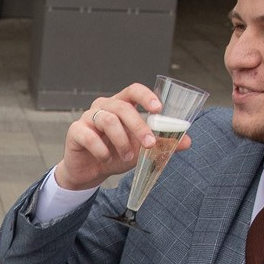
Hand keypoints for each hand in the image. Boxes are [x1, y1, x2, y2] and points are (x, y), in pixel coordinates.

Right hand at [55, 83, 186, 190]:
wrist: (90, 172)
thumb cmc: (116, 154)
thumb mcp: (142, 150)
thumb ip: (162, 143)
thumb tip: (188, 141)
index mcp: (121, 105)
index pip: (133, 90)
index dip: (146, 96)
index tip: (158, 108)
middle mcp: (104, 106)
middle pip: (123, 108)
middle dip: (140, 126)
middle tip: (150, 144)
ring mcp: (88, 117)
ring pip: (108, 120)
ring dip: (122, 141)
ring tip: (127, 157)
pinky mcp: (75, 131)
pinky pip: (90, 137)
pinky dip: (102, 151)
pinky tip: (106, 159)